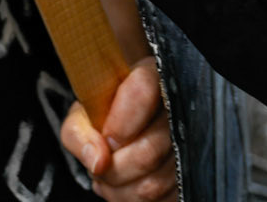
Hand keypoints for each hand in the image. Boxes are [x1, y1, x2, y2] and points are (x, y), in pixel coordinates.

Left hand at [62, 56, 175, 199]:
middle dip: (115, 169)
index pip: (142, 93)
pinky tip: (124, 187)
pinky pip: (163, 201)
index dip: (120, 124)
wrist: (121, 129)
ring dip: (121, 190)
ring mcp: (186, 144)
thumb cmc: (102, 117)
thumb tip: (98, 162)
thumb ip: (79, 133)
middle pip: (150, 150)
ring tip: (108, 178)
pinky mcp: (187, 176)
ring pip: (156, 183)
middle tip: (100, 166)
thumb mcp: (82, 116)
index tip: (106, 139)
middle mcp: (175, 108)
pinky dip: (134, 200)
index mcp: (150, 77)